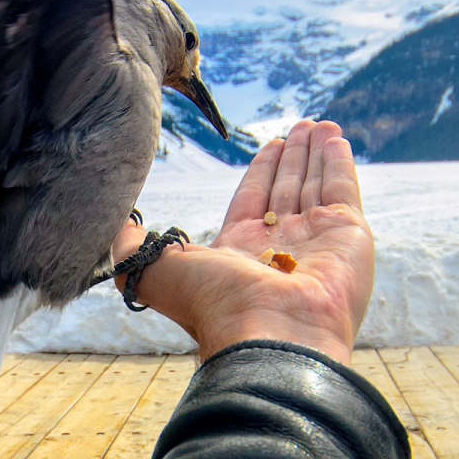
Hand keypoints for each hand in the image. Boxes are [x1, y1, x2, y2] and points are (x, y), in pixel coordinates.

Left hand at [113, 121, 372, 365]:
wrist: (269, 334)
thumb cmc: (213, 304)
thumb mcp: (156, 267)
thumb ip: (131, 245)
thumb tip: (111, 226)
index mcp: (240, 254)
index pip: (252, 200)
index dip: (261, 172)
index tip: (270, 144)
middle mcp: (281, 247)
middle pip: (286, 190)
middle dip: (291, 159)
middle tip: (297, 128)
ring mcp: (317, 242)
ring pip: (314, 185)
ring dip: (315, 153)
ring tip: (317, 123)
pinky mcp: (348, 235)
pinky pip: (342, 187)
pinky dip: (338, 161)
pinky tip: (334, 136)